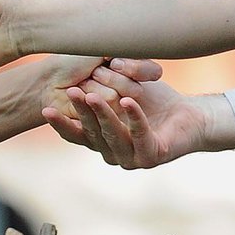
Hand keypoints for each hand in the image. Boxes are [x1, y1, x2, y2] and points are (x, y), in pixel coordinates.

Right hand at [41, 60, 217, 169]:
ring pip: (113, 134)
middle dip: (80, 111)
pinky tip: (128, 101)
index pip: (76, 135)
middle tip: (69, 92)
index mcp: (101, 142)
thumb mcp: (119, 93)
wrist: (189, 116)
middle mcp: (112, 153)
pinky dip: (134, 117)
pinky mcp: (152, 156)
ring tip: (92, 94)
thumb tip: (66, 76)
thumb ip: (96, 90)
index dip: (60, 124)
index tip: (45, 109)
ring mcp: (132, 158)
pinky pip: (141, 134)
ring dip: (102, 114)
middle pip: (92, 132)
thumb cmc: (152, 102)